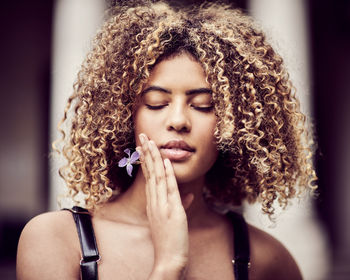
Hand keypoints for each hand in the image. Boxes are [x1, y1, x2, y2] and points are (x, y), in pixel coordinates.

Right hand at [137, 134, 193, 278]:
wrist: (169, 259)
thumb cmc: (171, 240)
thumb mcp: (176, 219)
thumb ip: (182, 204)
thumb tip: (189, 195)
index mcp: (153, 203)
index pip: (149, 177)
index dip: (146, 160)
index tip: (144, 146)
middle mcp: (154, 201)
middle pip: (149, 173)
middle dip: (146, 153)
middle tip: (142, 136)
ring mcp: (161, 205)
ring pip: (156, 177)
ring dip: (153, 158)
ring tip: (149, 142)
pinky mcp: (171, 211)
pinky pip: (169, 189)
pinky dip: (168, 174)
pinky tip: (166, 161)